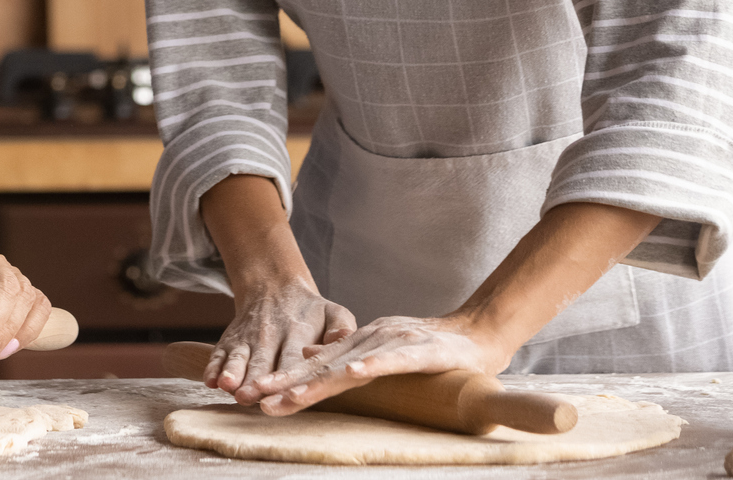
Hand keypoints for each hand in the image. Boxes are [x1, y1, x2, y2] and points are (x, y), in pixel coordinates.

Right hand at [207, 276, 356, 401]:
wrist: (273, 286)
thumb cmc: (310, 310)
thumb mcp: (333, 312)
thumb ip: (341, 327)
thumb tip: (342, 340)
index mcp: (297, 332)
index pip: (292, 357)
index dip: (286, 373)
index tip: (281, 388)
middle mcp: (270, 336)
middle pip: (262, 361)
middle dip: (254, 379)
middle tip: (248, 396)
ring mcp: (247, 338)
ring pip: (238, 357)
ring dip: (232, 371)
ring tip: (227, 385)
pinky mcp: (231, 340)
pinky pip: (219, 353)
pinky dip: (213, 367)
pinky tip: (209, 381)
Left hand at [244, 312, 512, 415]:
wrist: (477, 334)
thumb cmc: (430, 348)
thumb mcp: (380, 349)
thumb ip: (344, 353)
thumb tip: (306, 358)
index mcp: (360, 346)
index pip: (316, 367)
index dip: (285, 381)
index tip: (255, 395)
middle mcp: (370, 341)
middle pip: (323, 367)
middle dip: (287, 384)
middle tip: (255, 398)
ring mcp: (394, 343)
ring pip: (350, 365)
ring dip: (318, 381)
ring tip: (289, 396)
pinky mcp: (421, 350)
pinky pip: (394, 360)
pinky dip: (373, 365)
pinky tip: (354, 374)